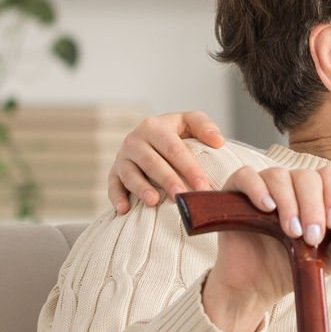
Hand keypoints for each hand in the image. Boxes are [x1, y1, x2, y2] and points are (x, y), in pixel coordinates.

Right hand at [109, 111, 226, 211]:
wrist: (148, 138)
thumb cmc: (174, 134)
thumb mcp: (188, 122)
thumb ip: (204, 126)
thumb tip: (218, 142)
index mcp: (155, 127)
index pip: (174, 149)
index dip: (189, 168)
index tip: (203, 186)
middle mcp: (135, 140)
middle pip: (152, 163)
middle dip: (168, 181)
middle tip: (182, 198)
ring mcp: (122, 157)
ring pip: (130, 174)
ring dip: (141, 189)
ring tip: (154, 202)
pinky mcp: (114, 172)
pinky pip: (112, 185)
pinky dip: (117, 197)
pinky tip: (124, 210)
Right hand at [198, 165, 330, 331]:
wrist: (256, 287)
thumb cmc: (291, 267)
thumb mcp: (323, 263)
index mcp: (316, 195)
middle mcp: (291, 185)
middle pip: (307, 177)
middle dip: (313, 206)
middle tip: (311, 236)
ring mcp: (264, 187)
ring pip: (279, 176)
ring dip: (289, 203)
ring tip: (291, 232)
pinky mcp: (236, 194)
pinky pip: (246, 176)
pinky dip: (257, 188)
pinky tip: (267, 208)